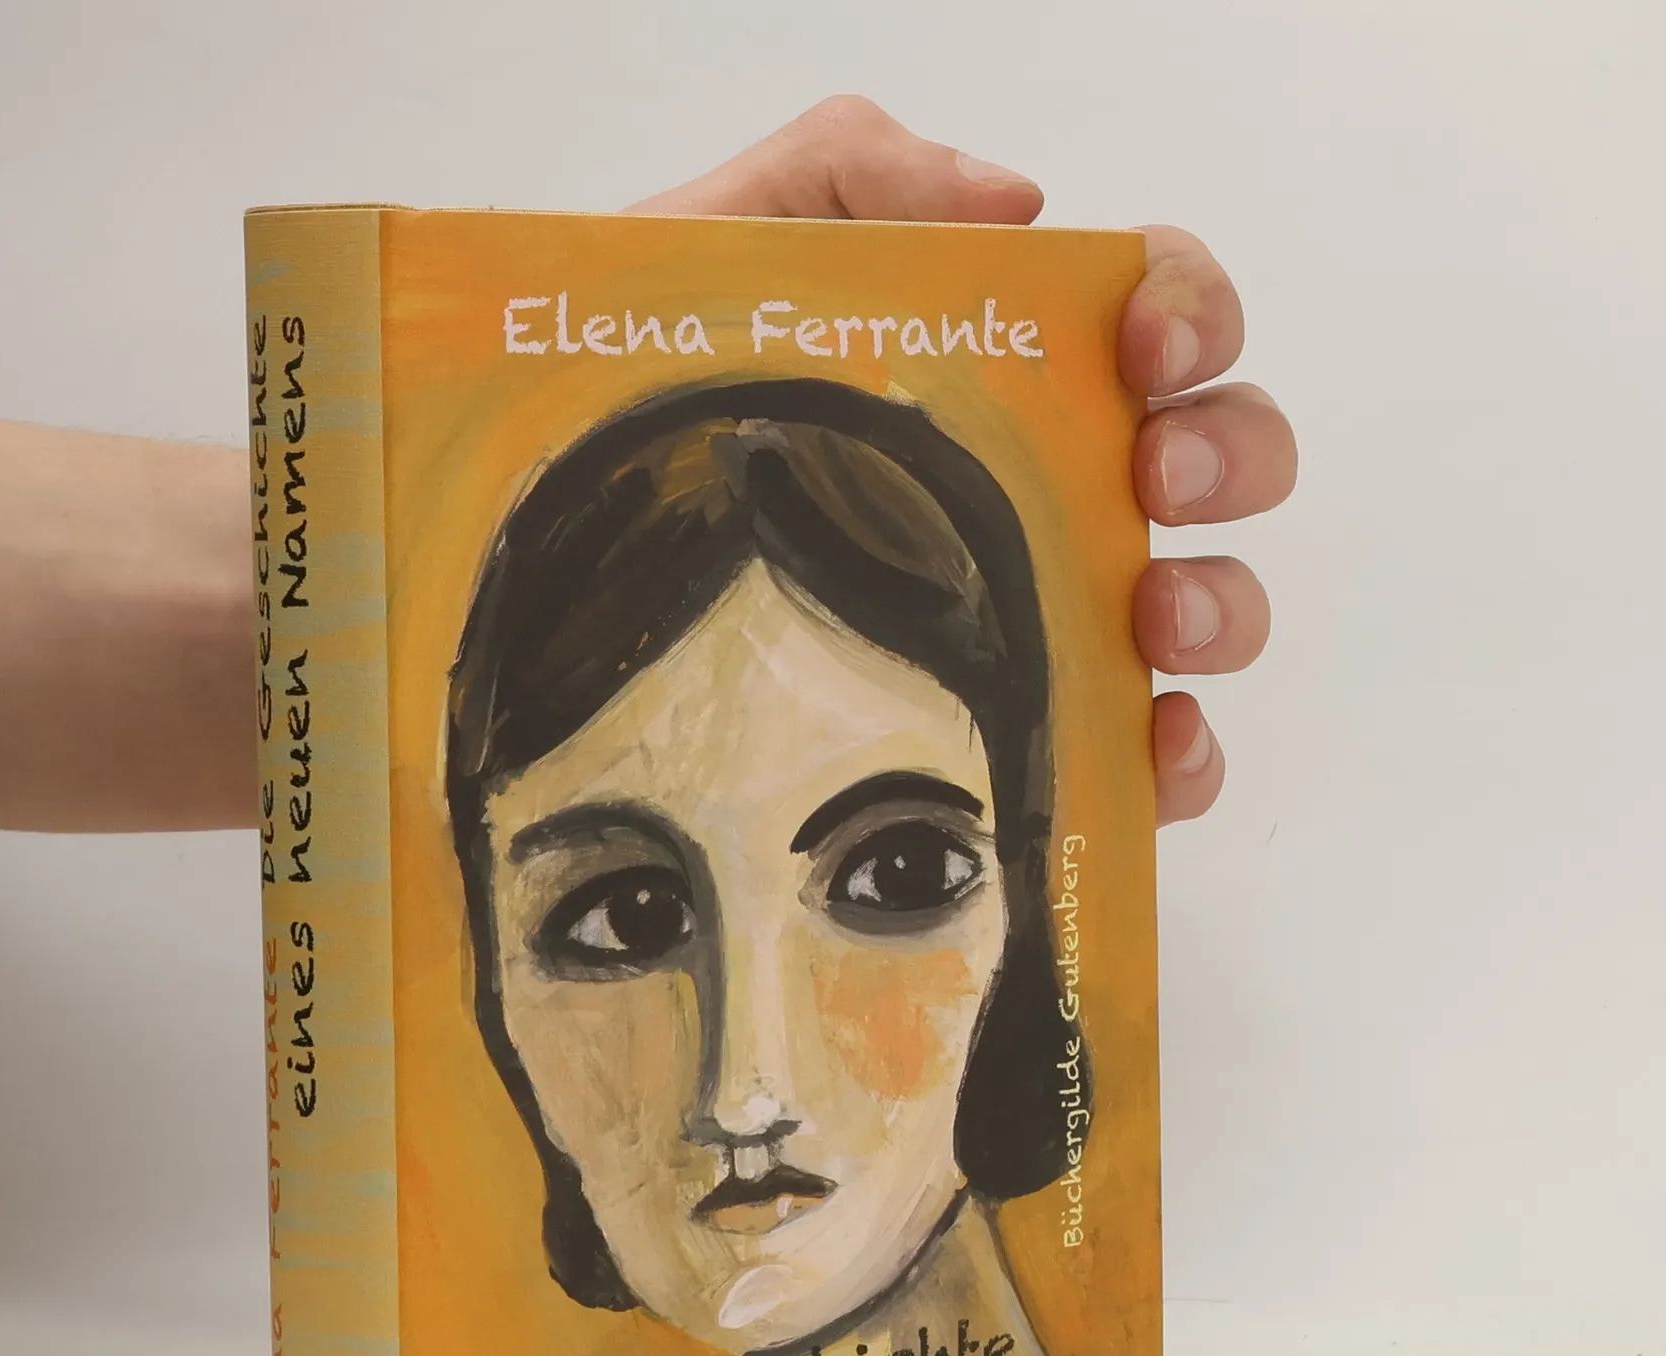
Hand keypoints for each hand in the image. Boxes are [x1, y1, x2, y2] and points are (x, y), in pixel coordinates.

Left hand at [631, 97, 1297, 826]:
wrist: (553, 555)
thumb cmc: (649, 406)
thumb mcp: (720, 250)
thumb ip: (848, 172)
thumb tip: (1016, 202)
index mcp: (1013, 368)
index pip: (1160, 309)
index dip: (1191, 309)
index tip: (1145, 347)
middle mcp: (1057, 486)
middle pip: (1226, 451)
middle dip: (1228, 452)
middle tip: (1151, 476)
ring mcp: (1055, 615)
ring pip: (1214, 604)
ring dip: (1225, 603)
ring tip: (1153, 618)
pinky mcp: (1031, 737)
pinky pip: (1153, 756)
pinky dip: (1186, 754)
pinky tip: (1145, 743)